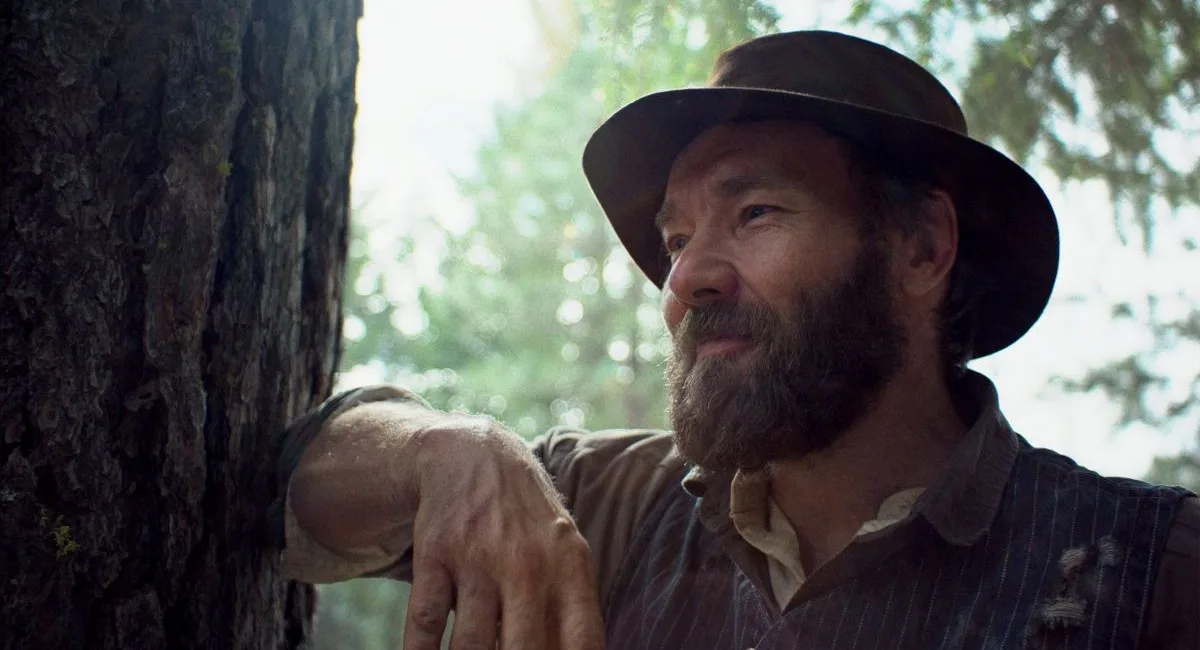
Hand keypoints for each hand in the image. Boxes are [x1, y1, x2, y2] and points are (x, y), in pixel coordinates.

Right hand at [402, 416, 605, 649]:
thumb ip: (573, 614)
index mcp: (570, 569)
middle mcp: (528, 564)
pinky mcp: (435, 554)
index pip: (580, 644)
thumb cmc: (529, 524)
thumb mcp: (566, 556)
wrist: (474, 455)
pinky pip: (423, 624)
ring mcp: (479, 558)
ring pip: (469, 647)